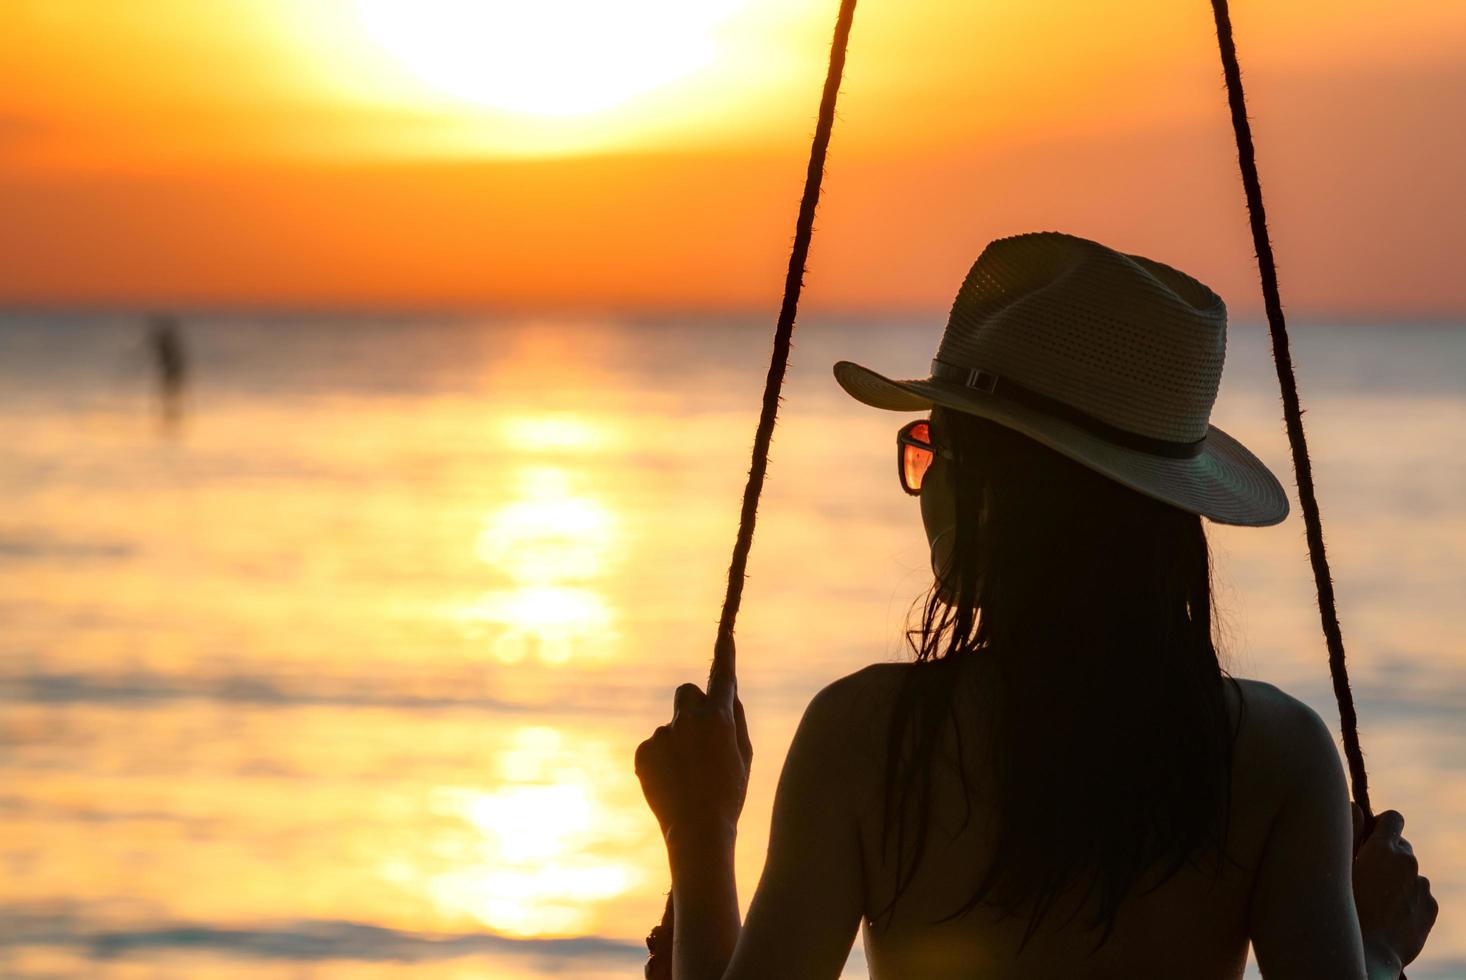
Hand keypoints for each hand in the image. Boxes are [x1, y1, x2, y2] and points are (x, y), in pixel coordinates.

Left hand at [635, 641, 752, 850]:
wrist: (697, 831)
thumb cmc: (729, 795)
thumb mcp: (745, 758)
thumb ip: (736, 721)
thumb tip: (726, 695)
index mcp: (719, 719)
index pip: (723, 679)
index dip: (726, 656)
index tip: (726, 635)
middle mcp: (688, 721)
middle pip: (688, 693)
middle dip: (694, 706)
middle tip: (703, 737)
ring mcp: (662, 736)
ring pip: (672, 728)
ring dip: (679, 743)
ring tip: (690, 778)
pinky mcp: (643, 753)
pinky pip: (655, 747)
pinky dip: (662, 760)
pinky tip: (673, 785)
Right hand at [1353, 805, 1437, 971]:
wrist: (1367, 954)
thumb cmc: (1343, 907)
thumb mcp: (1336, 864)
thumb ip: (1348, 828)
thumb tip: (1356, 806)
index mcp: (1384, 848)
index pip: (1393, 818)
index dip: (1380, 824)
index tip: (1368, 838)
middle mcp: (1409, 863)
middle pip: (1401, 847)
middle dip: (1386, 856)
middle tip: (1364, 875)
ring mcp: (1423, 887)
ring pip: (1409, 873)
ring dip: (1395, 879)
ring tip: (1374, 899)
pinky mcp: (1431, 909)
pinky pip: (1419, 894)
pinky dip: (1406, 899)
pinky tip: (1388, 914)